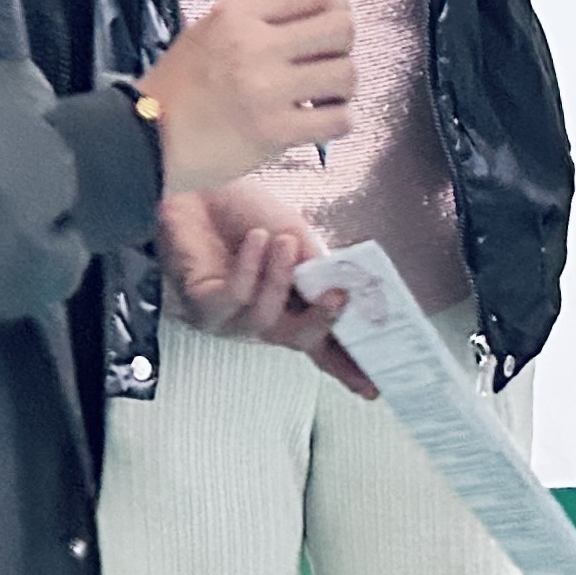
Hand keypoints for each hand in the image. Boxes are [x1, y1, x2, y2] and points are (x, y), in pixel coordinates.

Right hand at [140, 0, 355, 193]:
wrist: (147, 138)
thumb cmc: (177, 88)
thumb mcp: (209, 30)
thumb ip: (259, 20)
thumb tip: (315, 16)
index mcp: (239, 14)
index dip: (336, 7)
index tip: (331, 22)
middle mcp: (255, 46)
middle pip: (341, 28)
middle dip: (343, 46)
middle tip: (328, 61)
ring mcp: (267, 90)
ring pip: (346, 75)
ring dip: (341, 88)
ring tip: (322, 96)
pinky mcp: (275, 132)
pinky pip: (338, 120)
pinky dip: (337, 121)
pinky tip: (319, 122)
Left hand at [155, 185, 377, 399]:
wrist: (204, 186)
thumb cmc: (248, 214)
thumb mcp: (299, 239)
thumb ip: (319, 271)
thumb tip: (345, 296)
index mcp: (292, 307)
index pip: (324, 344)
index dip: (348, 367)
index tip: (373, 388)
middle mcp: (263, 320)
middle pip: (299, 340)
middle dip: (321, 322)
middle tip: (339, 296)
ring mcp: (232, 318)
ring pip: (265, 319)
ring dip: (279, 278)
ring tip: (284, 242)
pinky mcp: (202, 305)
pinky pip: (233, 298)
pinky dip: (250, 268)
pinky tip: (256, 241)